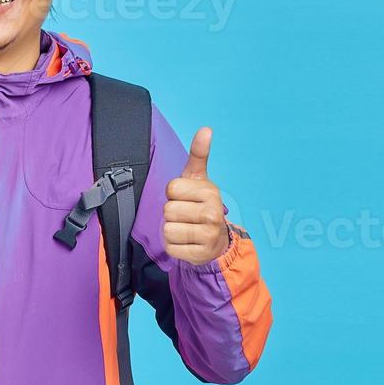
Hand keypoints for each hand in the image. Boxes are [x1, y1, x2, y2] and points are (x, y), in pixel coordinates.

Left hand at [163, 126, 231, 264]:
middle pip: (168, 210)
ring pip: (167, 229)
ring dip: (171, 230)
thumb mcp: (199, 179)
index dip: (174, 194)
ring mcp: (208, 235)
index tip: (186, 198)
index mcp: (210, 192)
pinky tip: (187, 243)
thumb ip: (199, 154)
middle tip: (186, 215)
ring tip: (186, 229)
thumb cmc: (201, 204)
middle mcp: (213, 213)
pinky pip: (170, 247)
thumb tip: (206, 129)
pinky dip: (173, 246)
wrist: (216, 240)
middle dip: (172, 213)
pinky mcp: (199, 254)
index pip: (171, 189)